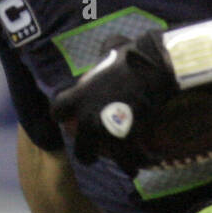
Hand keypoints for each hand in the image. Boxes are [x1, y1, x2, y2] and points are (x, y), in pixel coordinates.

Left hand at [51, 32, 174, 168]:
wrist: (154, 68)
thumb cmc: (134, 56)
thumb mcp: (113, 48)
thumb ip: (106, 52)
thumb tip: (109, 48)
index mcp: (79, 95)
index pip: (57, 111)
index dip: (63, 116)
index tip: (70, 119)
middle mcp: (87, 117)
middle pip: (78, 146)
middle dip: (86, 150)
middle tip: (96, 150)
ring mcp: (104, 131)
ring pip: (97, 159)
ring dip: (110, 161)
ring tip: (121, 164)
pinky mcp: (125, 139)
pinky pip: (126, 160)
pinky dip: (133, 163)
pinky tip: (139, 164)